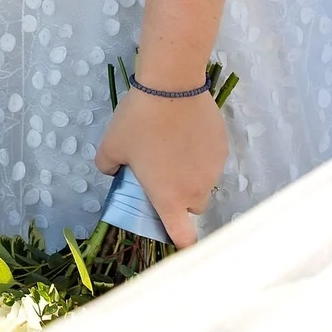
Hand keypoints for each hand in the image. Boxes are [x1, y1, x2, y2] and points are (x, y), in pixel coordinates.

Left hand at [95, 87, 228, 249]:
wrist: (172, 87)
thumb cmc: (139, 121)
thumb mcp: (110, 146)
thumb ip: (108, 167)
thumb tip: (115, 171)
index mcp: (169, 197)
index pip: (184, 238)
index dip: (181, 244)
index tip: (176, 238)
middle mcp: (195, 190)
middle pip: (192, 207)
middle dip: (180, 198)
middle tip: (163, 175)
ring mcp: (213, 170)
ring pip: (203, 183)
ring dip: (191, 175)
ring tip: (173, 146)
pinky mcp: (223, 149)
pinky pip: (212, 161)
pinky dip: (201, 155)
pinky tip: (186, 133)